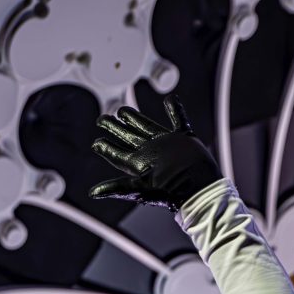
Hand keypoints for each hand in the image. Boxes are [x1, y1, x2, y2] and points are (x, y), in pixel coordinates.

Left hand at [88, 93, 223, 210]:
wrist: (199, 188)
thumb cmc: (173, 191)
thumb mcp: (141, 189)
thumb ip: (118, 187)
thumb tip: (93, 193)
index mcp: (140, 164)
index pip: (118, 155)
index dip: (106, 148)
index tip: (96, 143)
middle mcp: (151, 153)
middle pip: (128, 137)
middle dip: (115, 129)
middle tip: (101, 119)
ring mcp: (166, 145)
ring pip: (147, 126)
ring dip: (135, 118)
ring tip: (123, 111)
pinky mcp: (183, 139)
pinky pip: (179, 120)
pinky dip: (175, 109)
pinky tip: (170, 100)